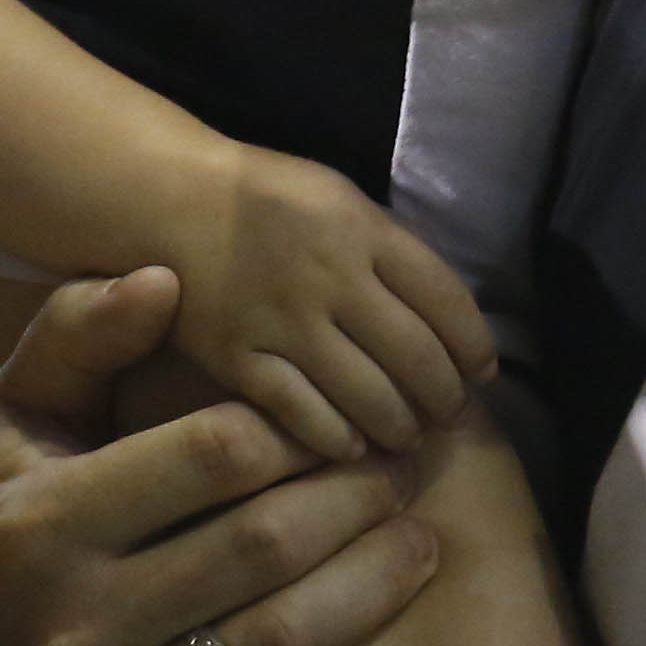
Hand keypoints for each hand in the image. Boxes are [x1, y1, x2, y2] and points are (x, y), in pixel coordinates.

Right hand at [0, 271, 443, 645]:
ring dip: (376, 589)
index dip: (298, 431)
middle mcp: (79, 627)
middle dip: (355, 500)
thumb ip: (79, 337)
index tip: (341, 420)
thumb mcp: (12, 424)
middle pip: (262, 547)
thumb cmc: (1, 535)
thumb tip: (165, 275)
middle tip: (406, 472)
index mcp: (44, 523)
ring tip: (424, 544)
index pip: (211, 456)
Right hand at [152, 142, 493, 462]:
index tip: (481, 372)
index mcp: (361, 228)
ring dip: (401, 426)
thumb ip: (389, 252)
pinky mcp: (237, 359)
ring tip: (408, 436)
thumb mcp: (338, 199)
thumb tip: (448, 319)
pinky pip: (304, 415)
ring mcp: (282, 321)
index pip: (447, 300)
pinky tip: (353, 446)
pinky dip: (339, 439)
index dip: (475, 346)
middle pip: (416, 357)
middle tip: (450, 416)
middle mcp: (329, 276)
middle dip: (445, 398)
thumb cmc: (263, 202)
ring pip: (369, 395)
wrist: (164, 203)